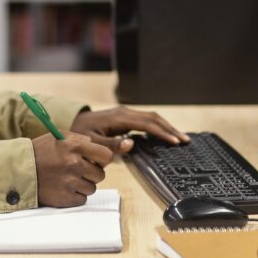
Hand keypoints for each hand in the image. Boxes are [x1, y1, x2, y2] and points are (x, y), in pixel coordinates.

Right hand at [32, 132, 112, 206]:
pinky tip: (64, 188)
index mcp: (75, 146)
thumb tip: (94, 145)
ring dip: (83, 185)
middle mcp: (74, 164)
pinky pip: (82, 199)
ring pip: (92, 188)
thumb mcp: (58, 137)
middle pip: (100, 175)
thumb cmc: (40, 151)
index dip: (102, 159)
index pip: (106, 156)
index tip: (96, 161)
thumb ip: (80, 139)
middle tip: (78, 171)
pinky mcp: (65, 198)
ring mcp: (70, 182)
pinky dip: (75, 196)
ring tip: (68, 179)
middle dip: (91, 173)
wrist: (18, 170)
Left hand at [70, 106, 189, 153]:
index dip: (162, 133)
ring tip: (180, 138)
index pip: (147, 124)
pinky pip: (145, 120)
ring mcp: (125, 113)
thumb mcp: (92, 143)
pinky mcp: (125, 117)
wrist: (72, 122)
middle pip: (153, 118)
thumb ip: (110, 145)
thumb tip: (132, 143)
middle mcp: (125, 112)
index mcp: (119, 118)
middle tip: (185, 141)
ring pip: (151, 117)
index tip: (175, 142)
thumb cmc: (80, 133)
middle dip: (170, 129)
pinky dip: (158, 126)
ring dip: (166, 127)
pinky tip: (164, 134)